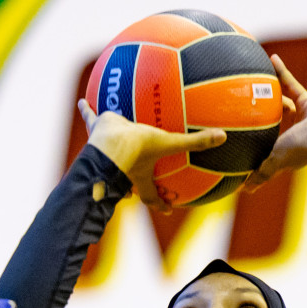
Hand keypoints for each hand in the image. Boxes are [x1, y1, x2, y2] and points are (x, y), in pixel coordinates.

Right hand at [78, 100, 225, 211]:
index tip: (169, 208)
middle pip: (128, 179)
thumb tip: (223, 138)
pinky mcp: (95, 130)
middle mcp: (122, 166)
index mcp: (139, 174)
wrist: (108, 144)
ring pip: (108, 153)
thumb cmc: (137, 150)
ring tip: (107, 136)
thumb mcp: (169, 144)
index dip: (159, 203)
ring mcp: (106, 151)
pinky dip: (87, 110)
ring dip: (110, 148)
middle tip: (135, 182)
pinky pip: (91, 118)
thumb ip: (195, 142)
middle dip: (131, 182)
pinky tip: (83, 100)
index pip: (151, 195)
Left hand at [244, 54, 306, 191]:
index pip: (269, 144)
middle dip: (264, 115)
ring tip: (255, 80)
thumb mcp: (274, 162)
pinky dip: (282, 71)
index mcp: (286, 148)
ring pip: (282, 101)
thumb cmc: (301, 151)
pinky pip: (291, 83)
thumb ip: (261, 173)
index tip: (247, 136)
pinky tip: (270, 58)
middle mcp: (293, 132)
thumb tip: (243, 190)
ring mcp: (302, 115)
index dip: (260, 141)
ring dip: (271, 94)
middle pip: (274, 121)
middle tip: (247, 104)